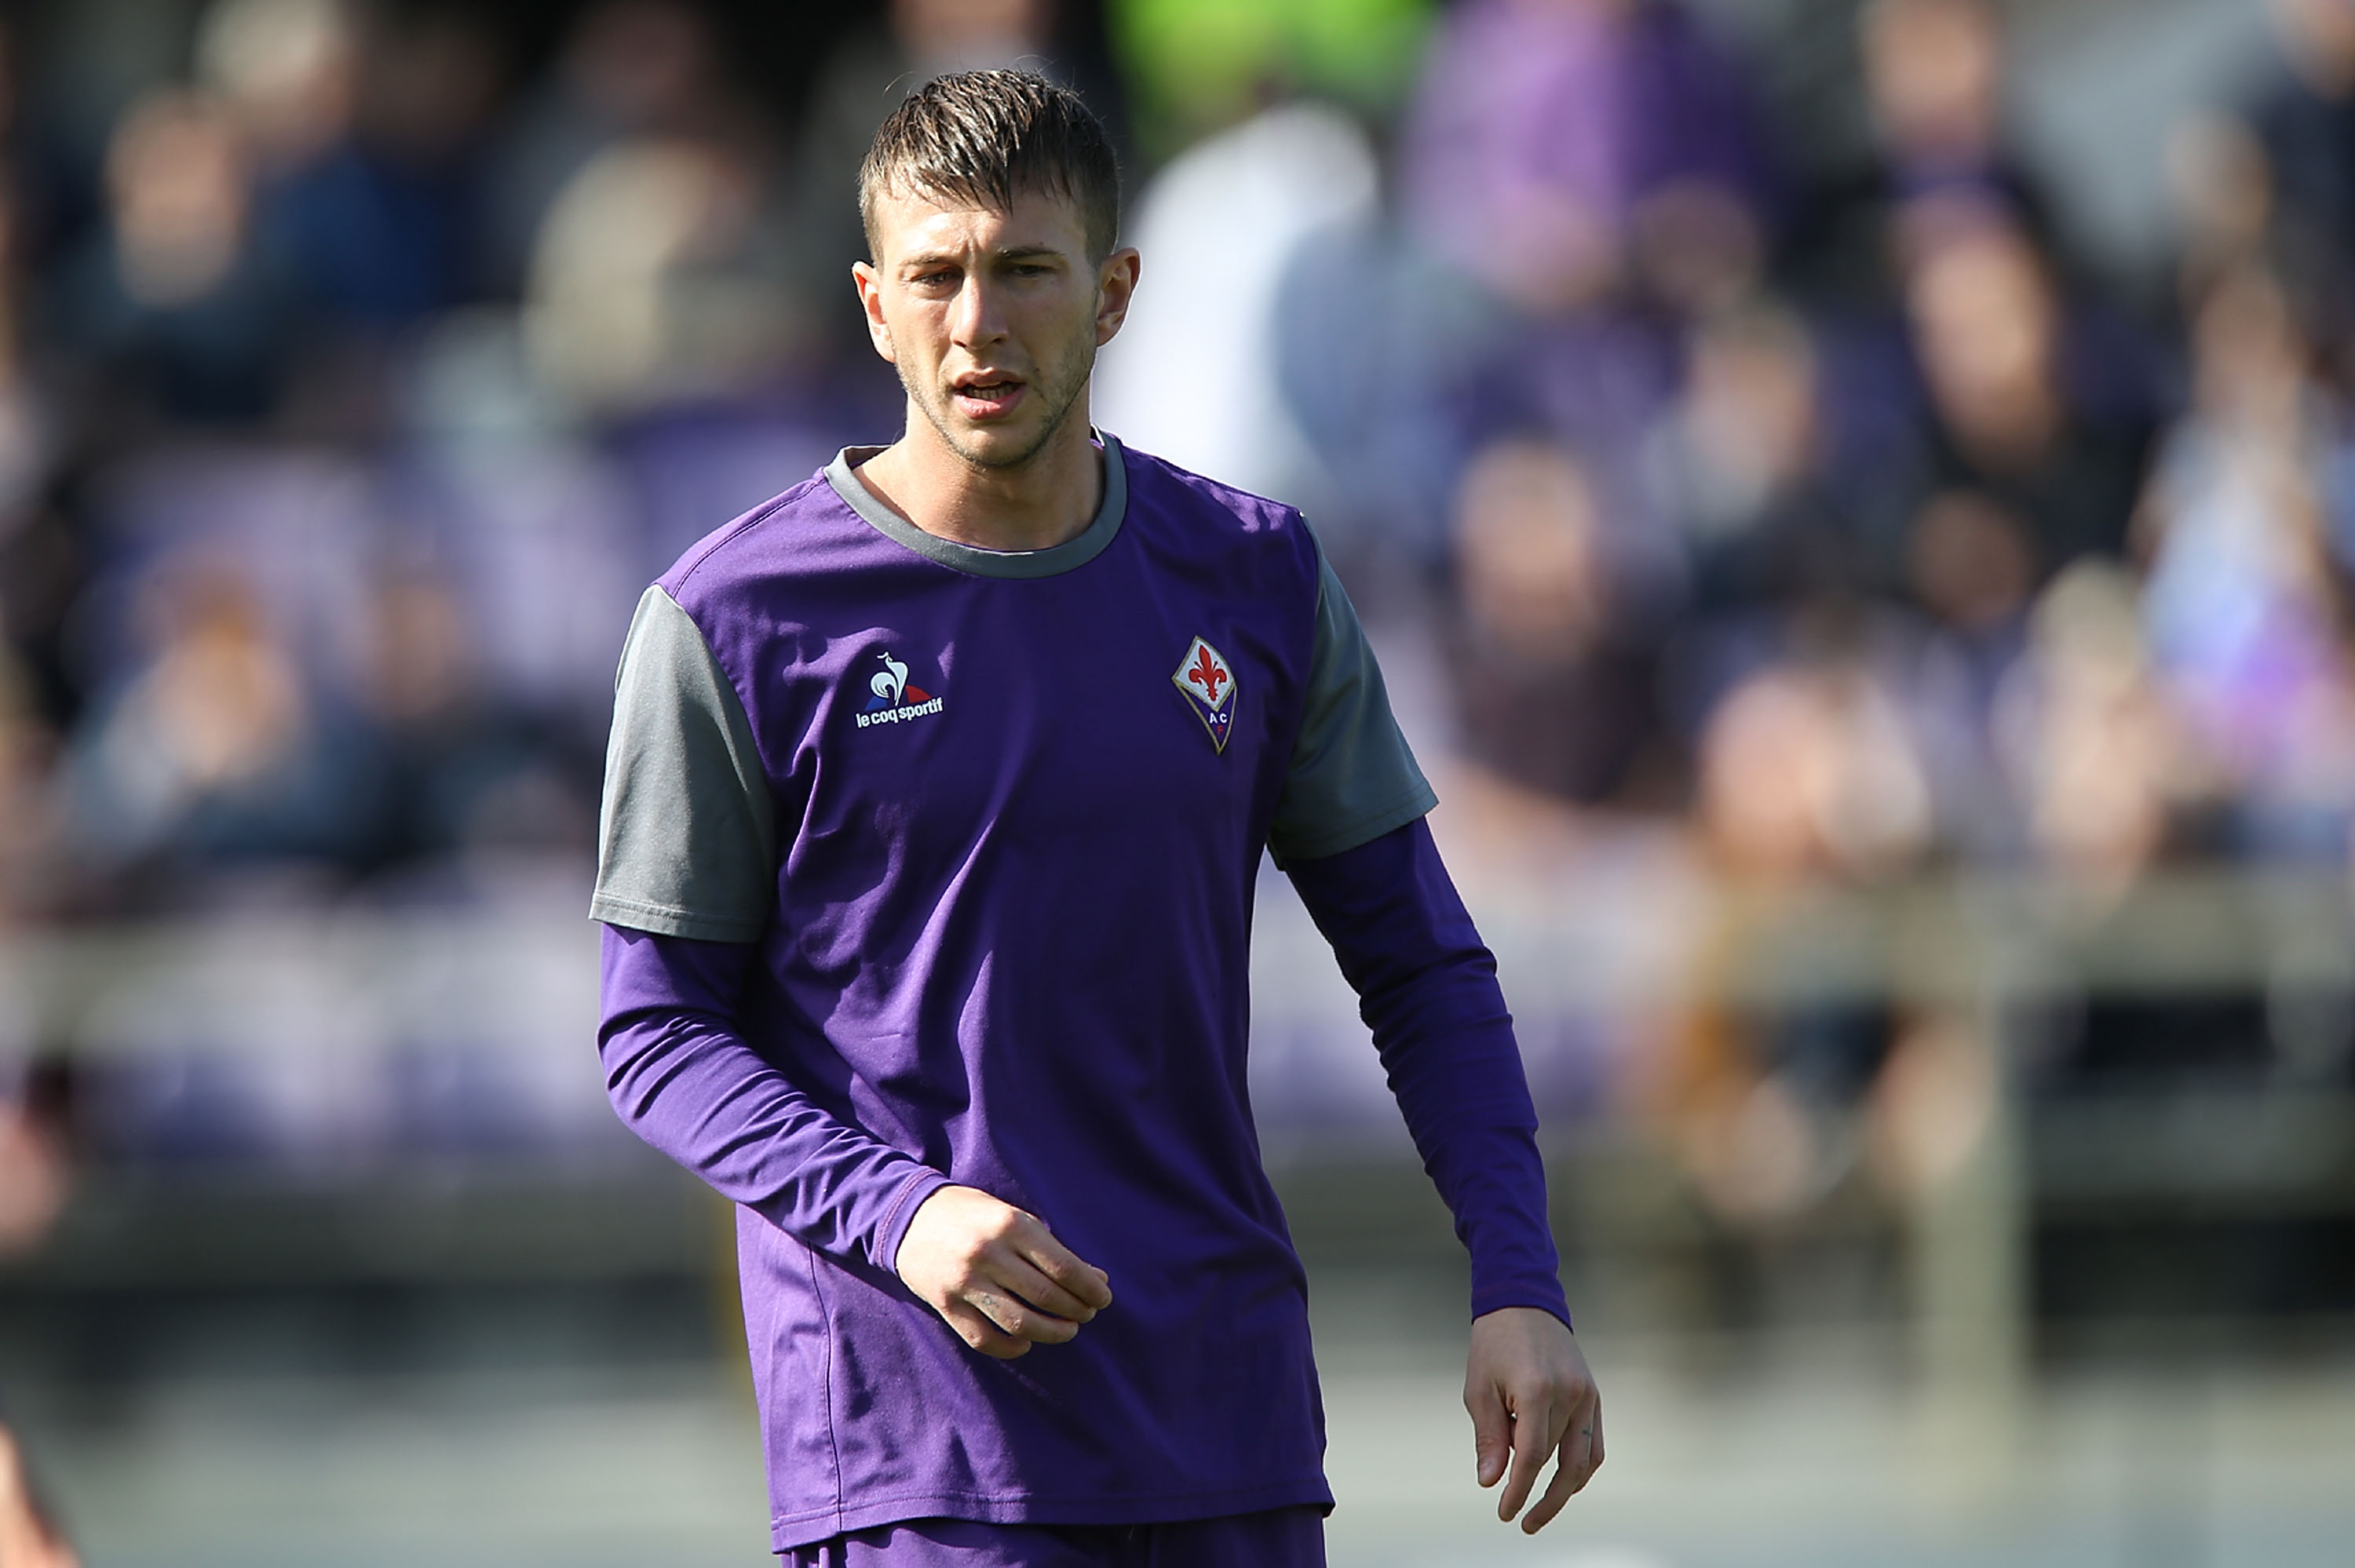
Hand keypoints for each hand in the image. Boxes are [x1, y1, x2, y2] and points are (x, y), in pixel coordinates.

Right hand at [894, 1184, 1112, 1358]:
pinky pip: (985, 1339)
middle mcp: (989, 1254)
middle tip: (1087, 1313)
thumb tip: (1097, 1278)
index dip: (1090, 1288)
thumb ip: (1050, 1247)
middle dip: (1077, 1310)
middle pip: (1046, 1296)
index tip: (1103, 1298)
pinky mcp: (945, 1305)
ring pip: (1020, 1323)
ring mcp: (965, 1282)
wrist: (907, 1216)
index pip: (1063, 1267)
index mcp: (1010, 1225)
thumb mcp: (1011, 1216)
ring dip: (1052, 1332)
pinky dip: (1011, 1346)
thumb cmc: (971, 1213)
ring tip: (1067, 1329)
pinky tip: (1027, 1341)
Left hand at [1465, 1306, 1601, 1532]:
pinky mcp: (1594, 1395)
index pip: (1531, 1456)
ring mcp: (1587, 1395)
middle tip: (1522, 1521)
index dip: (1519, 1490)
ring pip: (1584, 1460)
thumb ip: (1488, 1437)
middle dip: (1542, 1499)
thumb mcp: (1479, 1388)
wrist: (1524, 1302)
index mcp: (1537, 1389)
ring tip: (1541, 1510)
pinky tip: (1564, 1485)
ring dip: (1565, 1491)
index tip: (1505, 1512)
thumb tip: (1490, 1481)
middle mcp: (1569, 1394)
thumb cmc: (1494, 1344)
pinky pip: (1595, 1444)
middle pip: (1560, 1463)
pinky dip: (1582, 1469)